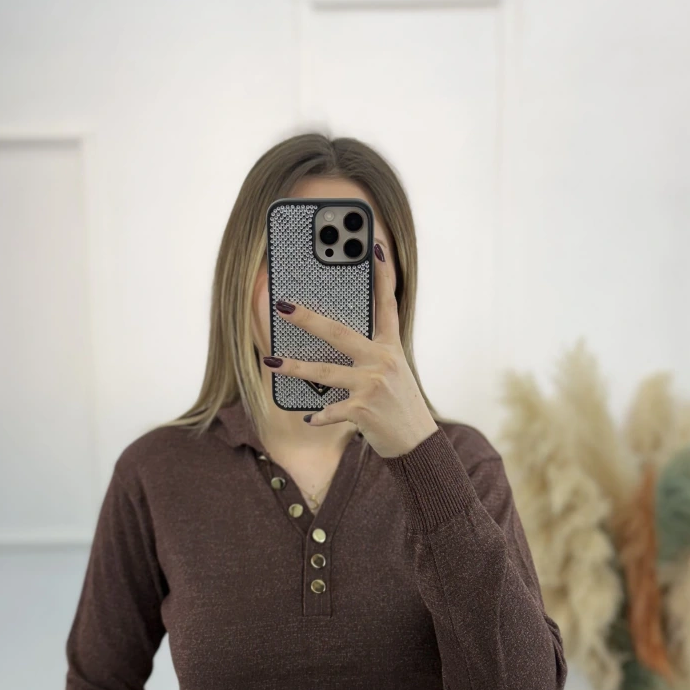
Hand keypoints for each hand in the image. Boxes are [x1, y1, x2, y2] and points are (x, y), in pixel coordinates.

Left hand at [267, 242, 438, 458]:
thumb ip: (370, 353)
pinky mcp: (363, 410)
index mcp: (391, 346)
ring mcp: (372, 385)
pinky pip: (330, 409)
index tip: (375, 245)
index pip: (388, 302)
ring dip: (293, 368)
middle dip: (307, 318)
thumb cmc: (399, 405)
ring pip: (323, 371)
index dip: (383, 273)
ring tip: (271, 361)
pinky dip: (319, 415)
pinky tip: (308, 417)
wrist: (418, 444)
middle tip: (282, 306)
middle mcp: (382, 360)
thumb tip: (334, 339)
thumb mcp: (393, 372)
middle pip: (339, 332)